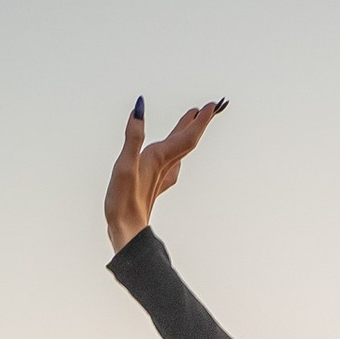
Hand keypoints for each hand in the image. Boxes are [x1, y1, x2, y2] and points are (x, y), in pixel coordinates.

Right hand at [105, 95, 225, 252]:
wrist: (127, 233)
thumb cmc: (124, 201)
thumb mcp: (125, 165)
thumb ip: (133, 136)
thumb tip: (139, 109)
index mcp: (160, 158)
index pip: (187, 136)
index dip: (201, 120)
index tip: (215, 105)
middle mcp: (164, 166)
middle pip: (187, 140)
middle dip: (198, 122)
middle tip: (211, 107)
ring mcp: (160, 176)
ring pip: (179, 149)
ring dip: (187, 133)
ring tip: (192, 119)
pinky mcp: (153, 185)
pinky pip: (171, 161)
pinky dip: (174, 149)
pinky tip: (173, 155)